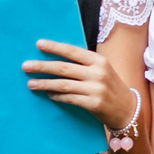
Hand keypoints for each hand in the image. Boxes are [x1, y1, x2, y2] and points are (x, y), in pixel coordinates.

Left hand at [22, 40, 138, 130]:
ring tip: (30, 83)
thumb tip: (57, 59)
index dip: (54, 47)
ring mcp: (95, 89)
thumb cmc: (110, 86)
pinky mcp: (93, 104)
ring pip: (63, 84)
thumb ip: (84, 64)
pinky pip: (69, 98)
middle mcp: (97, 73)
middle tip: (25, 66)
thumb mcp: (102, 70)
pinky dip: (57, 96)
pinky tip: (48, 94)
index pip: (72, 51)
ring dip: (44, 83)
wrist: (127, 109)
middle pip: (63, 68)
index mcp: (99, 61)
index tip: (38, 44)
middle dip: (42, 66)